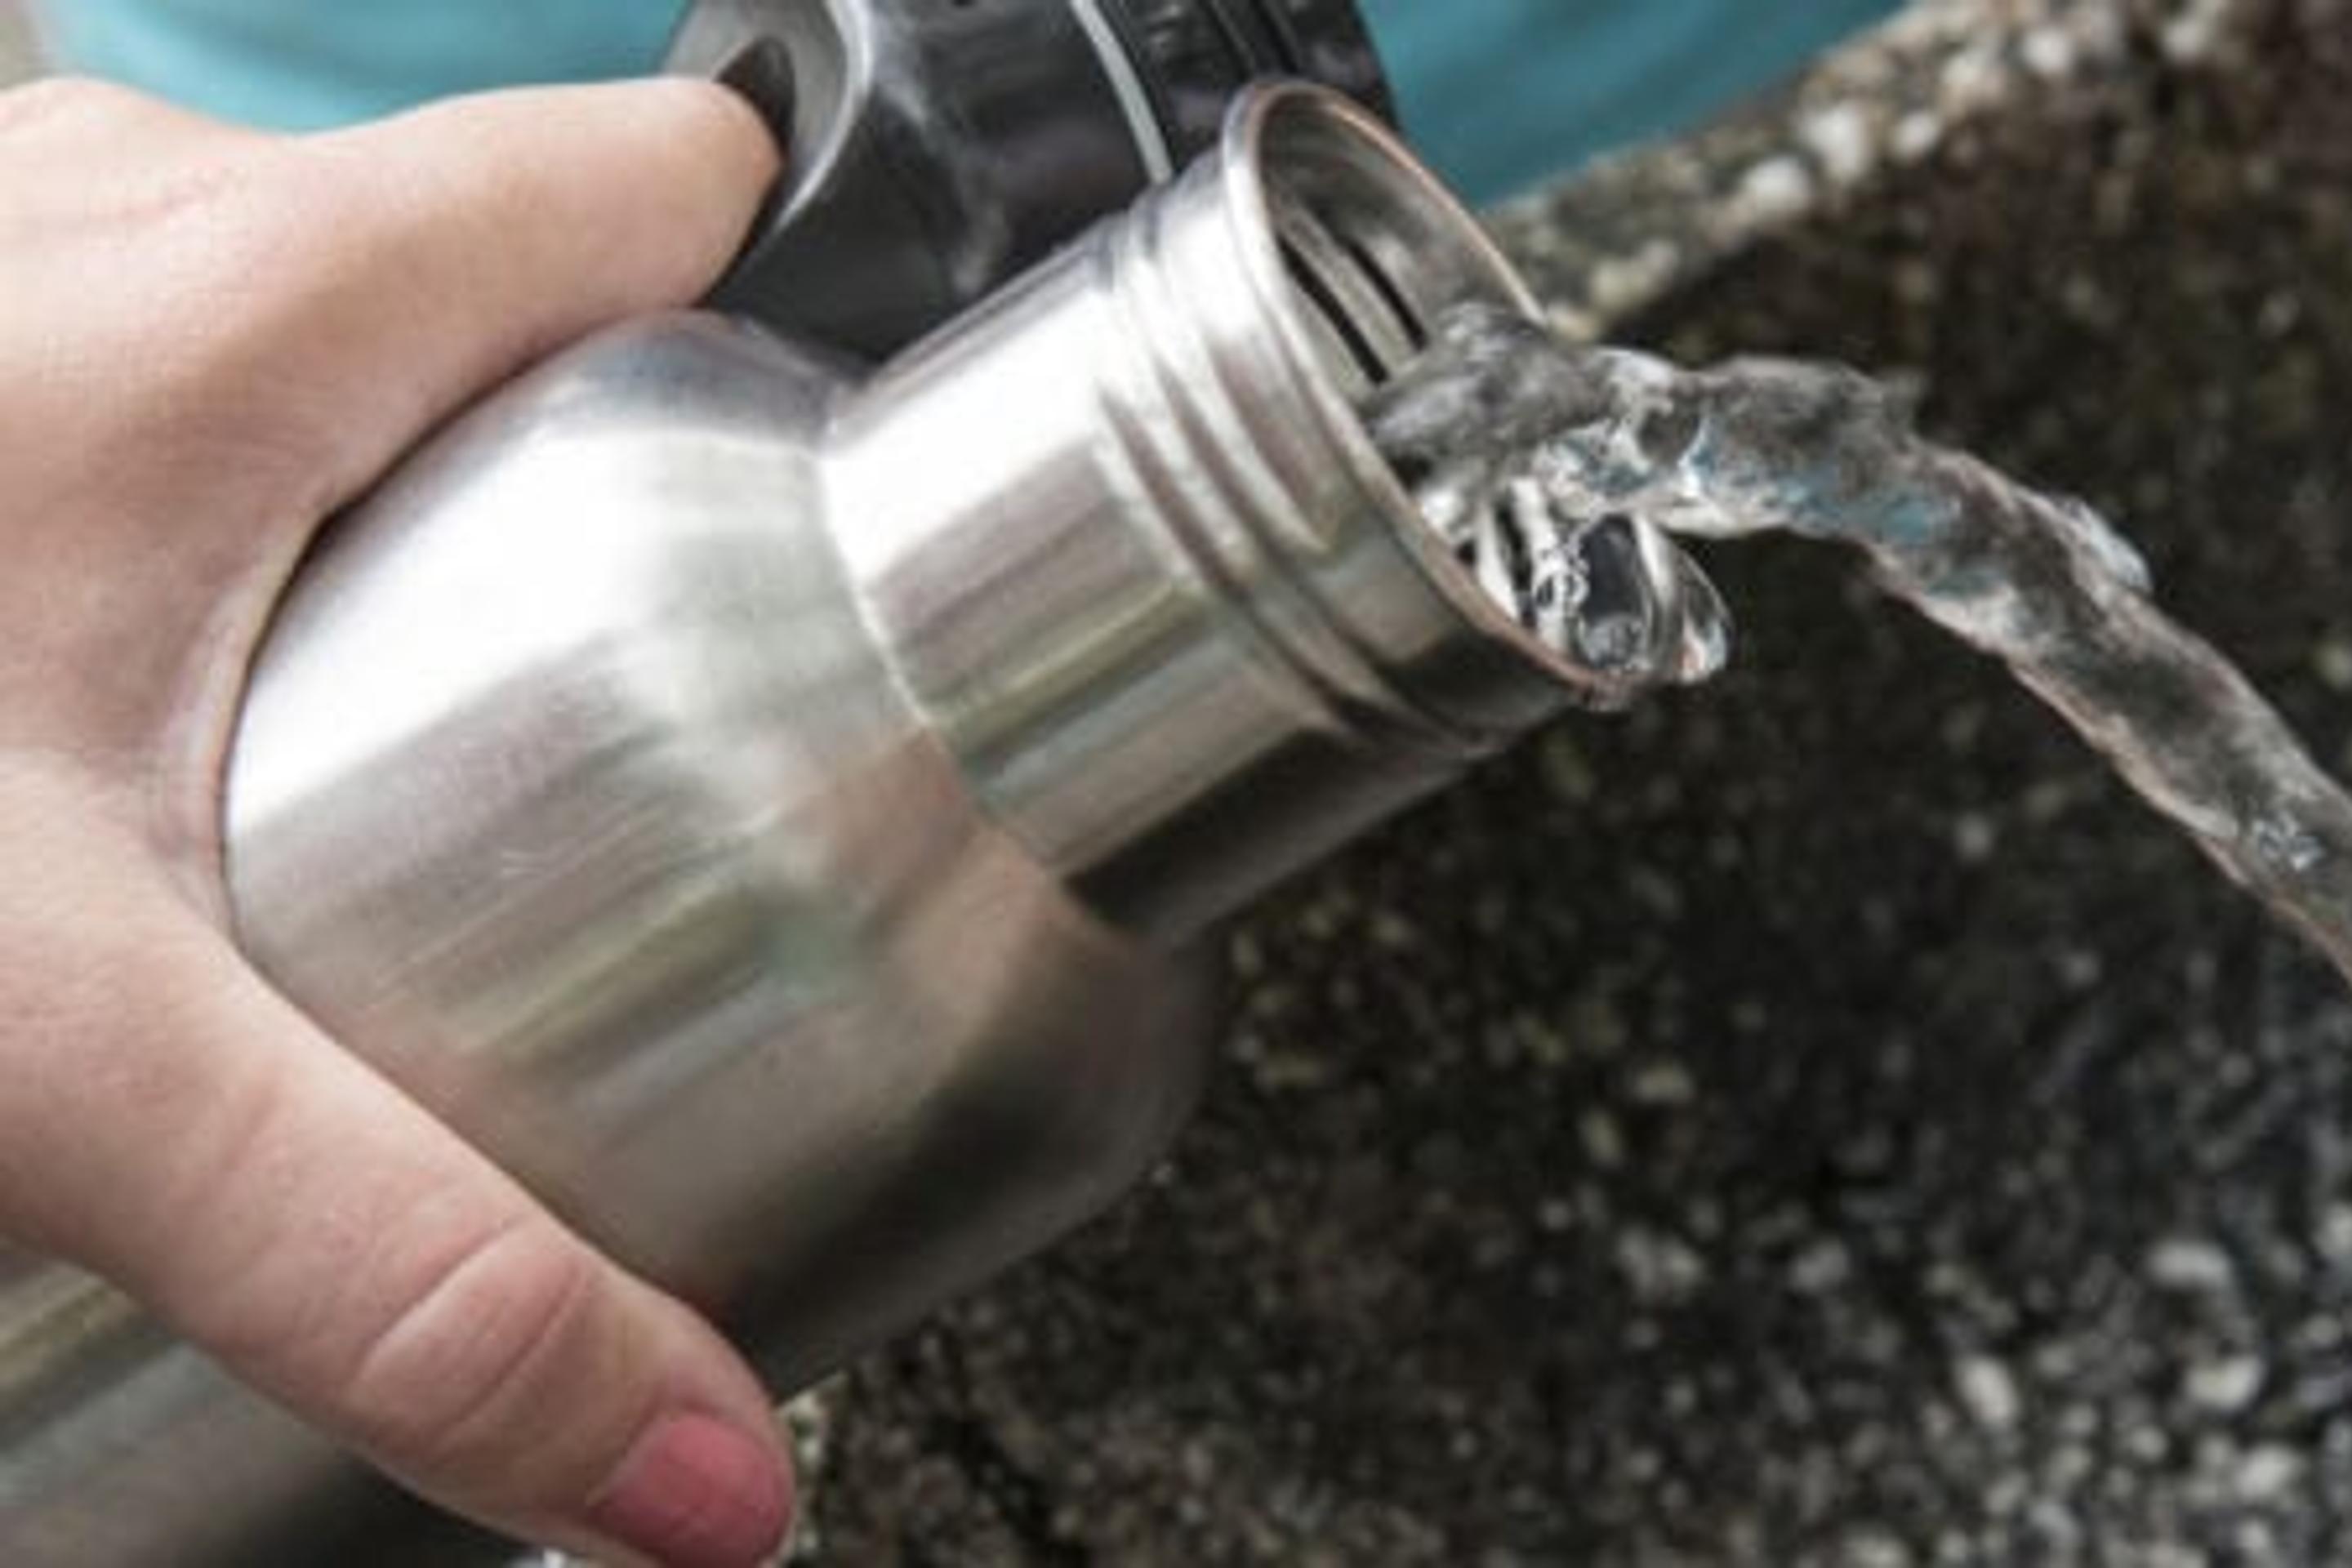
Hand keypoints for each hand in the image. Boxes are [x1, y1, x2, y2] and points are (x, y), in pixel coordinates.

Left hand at [0, 80, 785, 1564]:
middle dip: (562, 482)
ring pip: (316, 302)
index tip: (756, 534)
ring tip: (317, 716)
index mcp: (257, 300)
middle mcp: (124, 199)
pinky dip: (191, 479)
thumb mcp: (54, 1050)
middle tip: (528, 717)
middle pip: (506, 271)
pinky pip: (143, 334)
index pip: (669, 178)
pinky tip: (105, 674)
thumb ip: (393, 1262)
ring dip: (366, 488)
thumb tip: (692, 1464)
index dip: (752, 342)